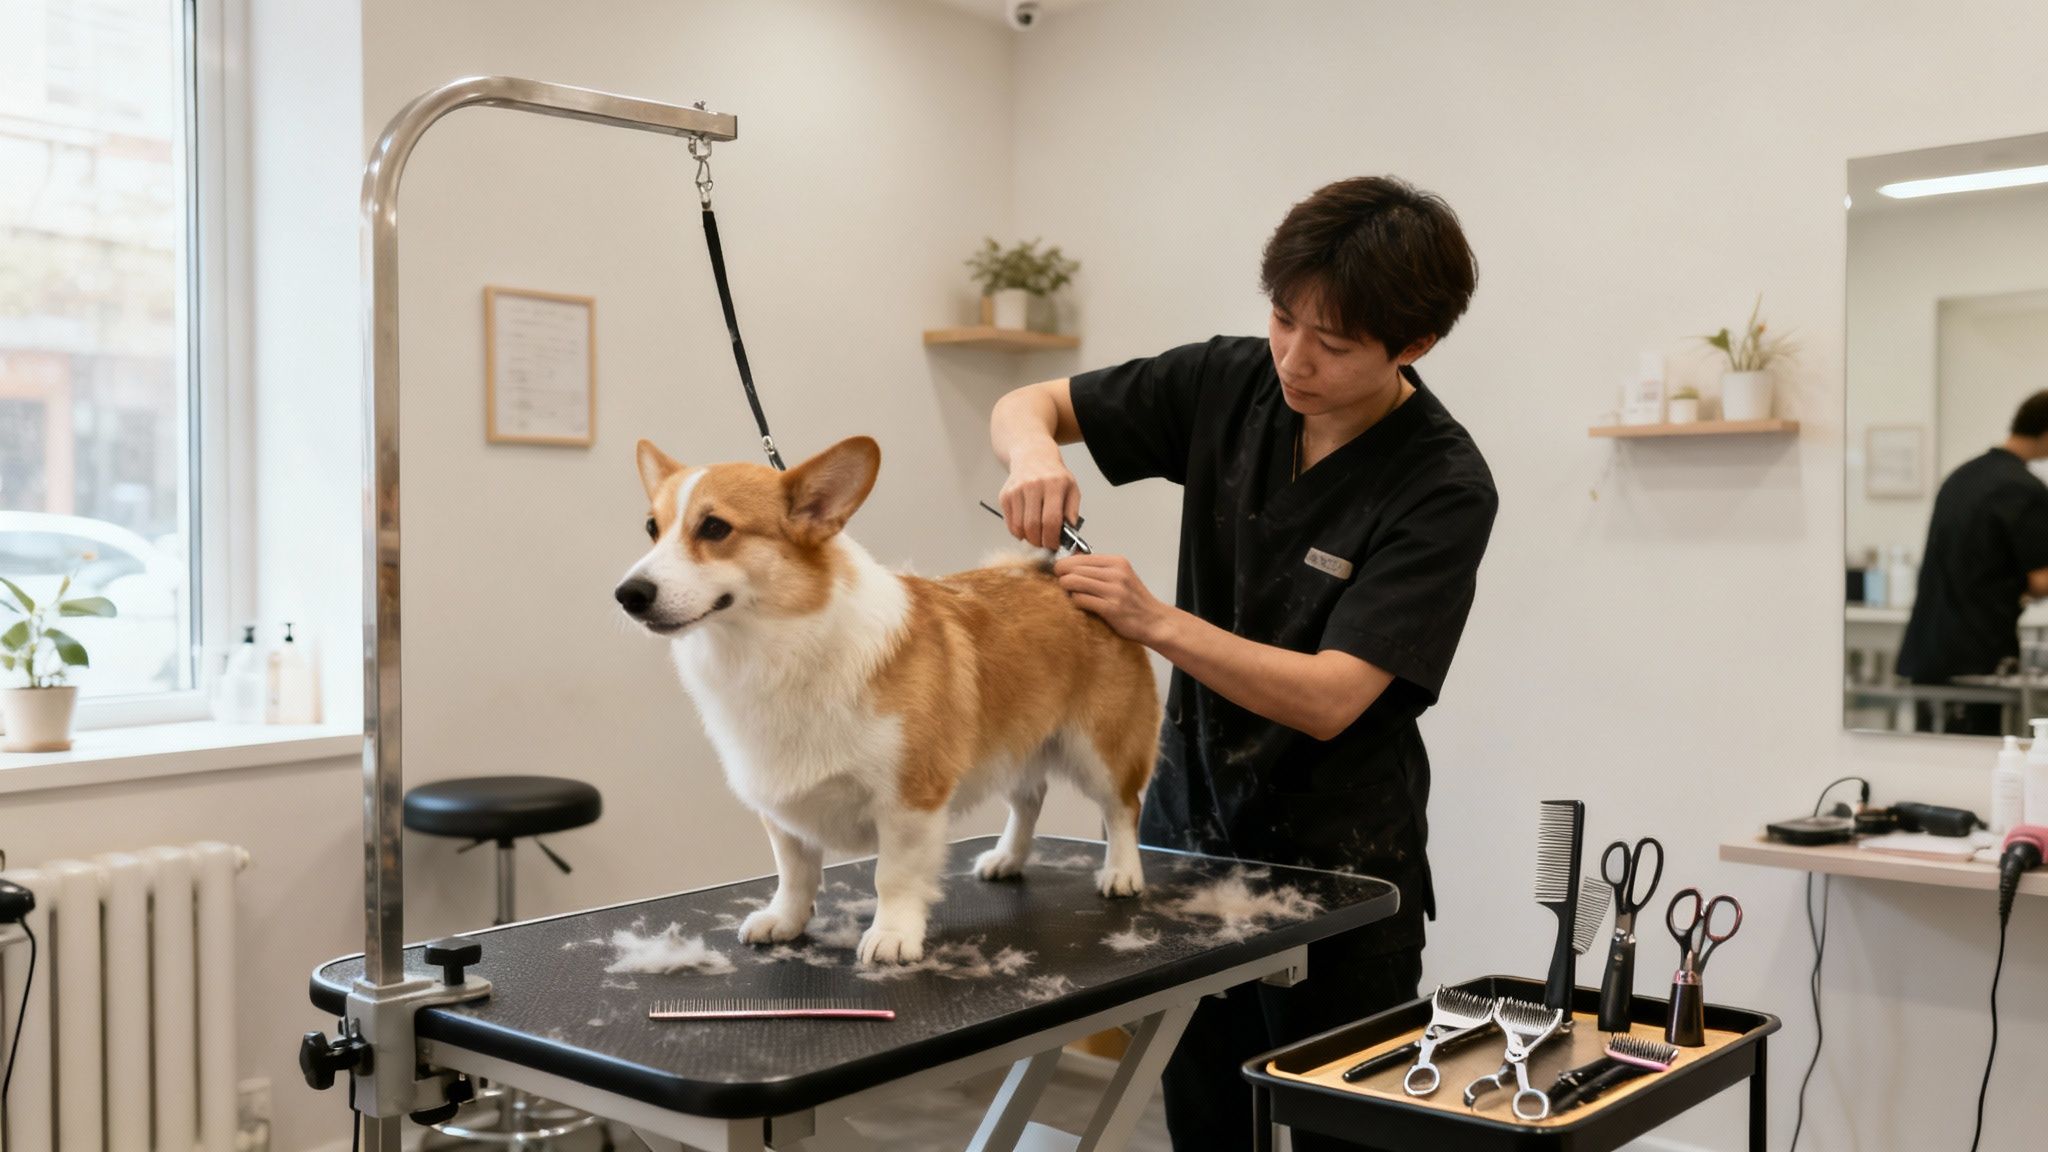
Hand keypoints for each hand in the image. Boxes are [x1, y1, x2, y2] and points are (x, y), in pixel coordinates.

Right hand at [999, 449, 1081, 549]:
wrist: (1032, 456)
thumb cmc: (1054, 476)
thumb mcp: (1072, 489)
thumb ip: (1072, 513)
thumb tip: (1071, 539)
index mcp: (1054, 484)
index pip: (1051, 520)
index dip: (1052, 538)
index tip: (1054, 545)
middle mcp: (1034, 485)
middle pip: (1033, 525)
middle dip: (1040, 542)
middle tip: (1045, 544)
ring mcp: (1016, 489)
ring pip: (1019, 526)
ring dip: (1028, 538)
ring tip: (1036, 536)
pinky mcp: (1005, 495)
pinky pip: (1010, 523)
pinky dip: (1018, 531)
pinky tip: (1026, 528)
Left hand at [1056, 553, 1170, 644]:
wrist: (1154, 621)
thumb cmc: (1135, 600)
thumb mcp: (1121, 575)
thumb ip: (1098, 567)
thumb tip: (1072, 558)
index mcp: (1117, 562)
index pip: (1079, 557)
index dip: (1064, 565)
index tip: (1059, 573)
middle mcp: (1116, 573)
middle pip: (1073, 569)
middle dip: (1062, 577)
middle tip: (1061, 586)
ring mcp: (1114, 591)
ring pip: (1074, 582)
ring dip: (1066, 590)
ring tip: (1069, 595)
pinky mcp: (1111, 608)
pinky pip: (1080, 600)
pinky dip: (1075, 602)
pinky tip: (1079, 605)